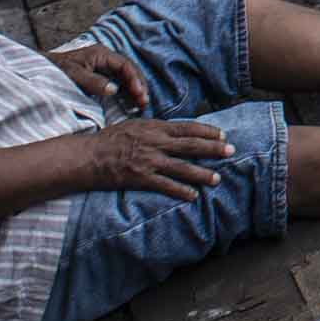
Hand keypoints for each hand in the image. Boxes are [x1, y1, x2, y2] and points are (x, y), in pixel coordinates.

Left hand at [50, 41, 148, 111]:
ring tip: (142, 104)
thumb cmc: (56, 70)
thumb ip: (93, 82)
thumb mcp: (74, 75)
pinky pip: (119, 82)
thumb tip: (114, 90)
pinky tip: (131, 102)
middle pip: (129, 70)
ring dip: (135, 89)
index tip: (139, 94)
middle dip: (139, 85)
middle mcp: (106, 59)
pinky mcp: (101, 76)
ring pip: (126, 77)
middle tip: (145, 102)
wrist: (42, 69)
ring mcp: (104, 67)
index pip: (125, 65)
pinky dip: (127, 92)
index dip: (134, 79)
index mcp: (101, 54)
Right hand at [80, 120, 233, 200]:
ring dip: (202, 173)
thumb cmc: (109, 139)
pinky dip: (181, 191)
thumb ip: (154, 128)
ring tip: (217, 179)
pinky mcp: (141, 178)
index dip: (207, 130)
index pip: (187, 127)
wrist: (88, 156)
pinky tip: (193, 196)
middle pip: (190, 145)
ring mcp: (149, 161)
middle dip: (213, 148)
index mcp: (154, 127)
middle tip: (231, 151)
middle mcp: (155, 142)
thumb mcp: (133, 125)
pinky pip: (166, 185)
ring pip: (182, 167)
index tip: (222, 134)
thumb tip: (172, 130)